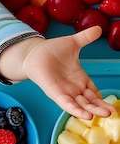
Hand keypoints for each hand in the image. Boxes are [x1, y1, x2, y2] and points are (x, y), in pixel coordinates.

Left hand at [0, 26, 114, 119]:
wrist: (33, 52)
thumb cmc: (51, 49)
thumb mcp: (72, 43)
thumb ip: (85, 37)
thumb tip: (98, 28)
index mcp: (80, 78)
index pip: (94, 91)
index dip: (101, 98)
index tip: (112, 104)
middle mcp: (73, 88)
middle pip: (90, 101)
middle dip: (101, 107)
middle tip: (112, 112)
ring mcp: (64, 91)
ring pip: (81, 104)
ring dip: (92, 110)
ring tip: (104, 114)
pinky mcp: (54, 92)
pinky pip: (66, 104)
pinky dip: (75, 109)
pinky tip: (86, 115)